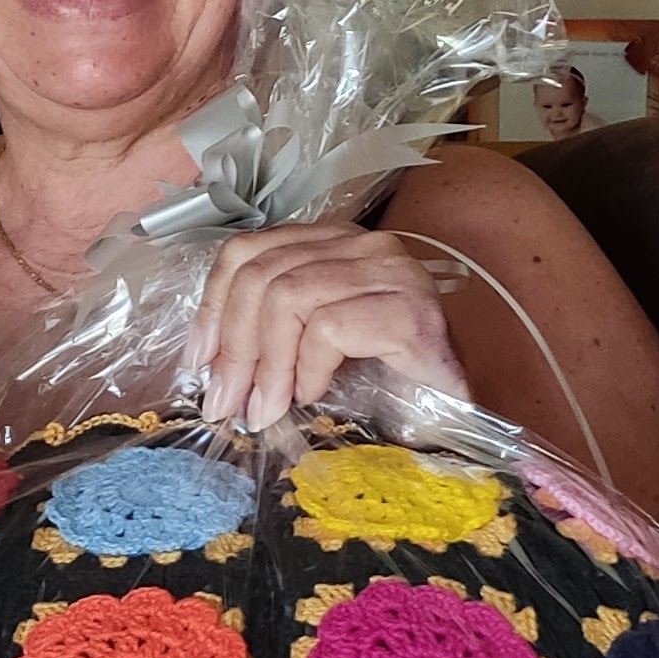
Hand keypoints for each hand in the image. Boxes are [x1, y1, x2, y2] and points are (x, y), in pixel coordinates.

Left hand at [187, 220, 458, 432]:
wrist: (460, 414)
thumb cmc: (387, 383)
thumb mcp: (313, 347)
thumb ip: (269, 334)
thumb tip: (205, 364)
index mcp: (333, 243)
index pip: (248, 250)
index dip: (213, 306)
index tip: (198, 362)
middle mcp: (364, 244)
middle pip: (263, 274)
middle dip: (234, 348)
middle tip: (224, 404)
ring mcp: (392, 272)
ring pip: (289, 297)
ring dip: (267, 365)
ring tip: (265, 409)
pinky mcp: (412, 311)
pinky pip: (330, 328)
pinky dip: (311, 368)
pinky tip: (316, 394)